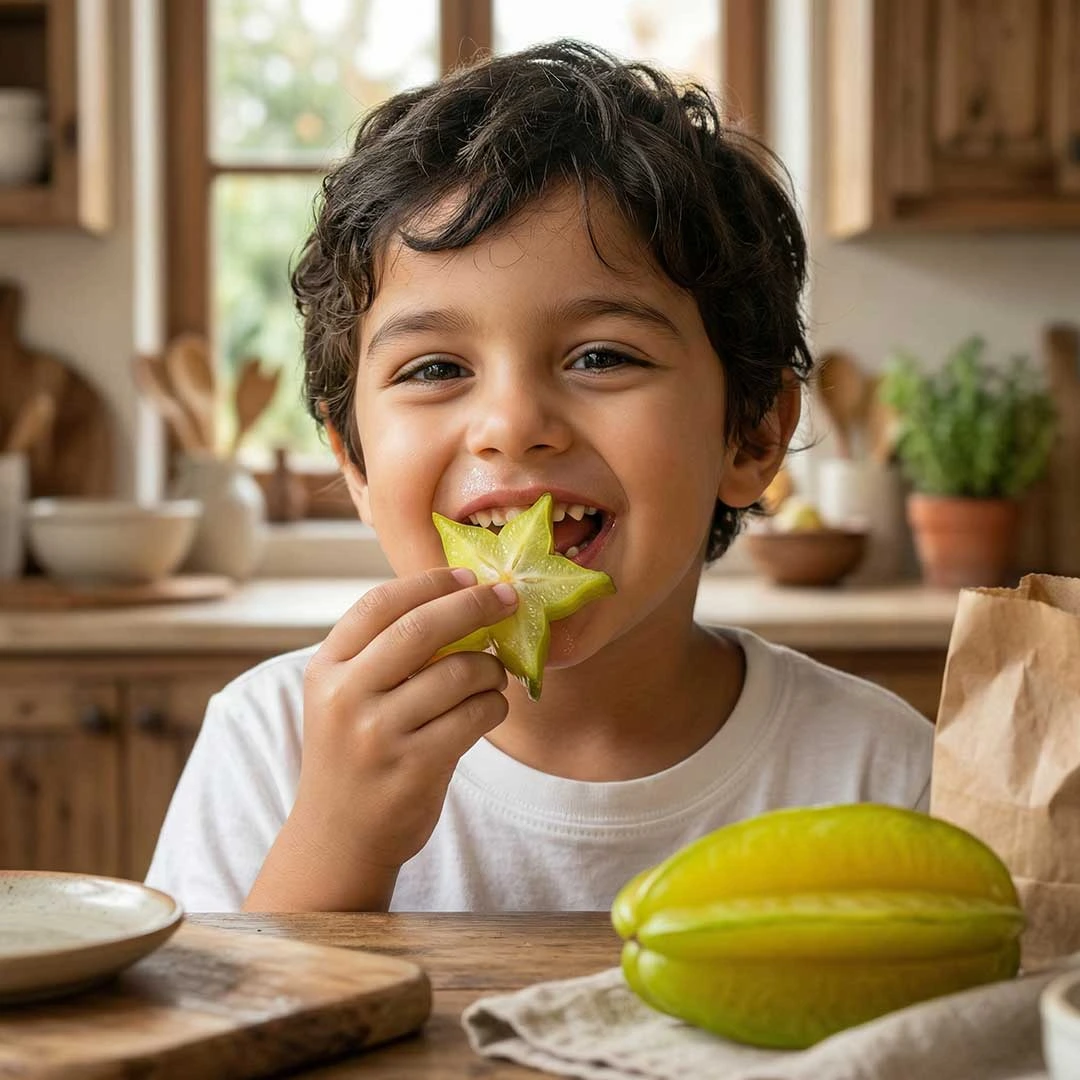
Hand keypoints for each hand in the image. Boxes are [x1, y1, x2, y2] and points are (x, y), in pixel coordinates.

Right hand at [243, 567, 517, 911]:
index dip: (428, 582)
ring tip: (494, 674)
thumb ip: (384, 654)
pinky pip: (475, 716)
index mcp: (326, 669)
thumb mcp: (345, 698)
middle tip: (506, 598)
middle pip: (421, 628)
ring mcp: (378, 734)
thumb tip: (458, 600)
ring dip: (491, 667)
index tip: (466, 575)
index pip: (378, 604)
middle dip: (473, 605)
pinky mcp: (414, 767)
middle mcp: (346, 697)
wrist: (338, 840)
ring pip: (459, 673)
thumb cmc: (355, 755)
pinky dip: (494, 705)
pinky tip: (491, 708)